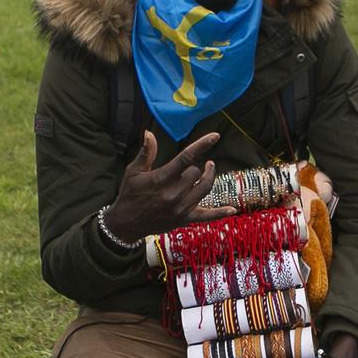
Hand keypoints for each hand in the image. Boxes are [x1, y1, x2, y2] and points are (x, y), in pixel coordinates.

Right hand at [101, 131, 231, 241]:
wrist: (125, 224)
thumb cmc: (129, 194)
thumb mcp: (133, 171)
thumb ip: (146, 153)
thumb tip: (149, 133)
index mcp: (161, 179)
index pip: (186, 157)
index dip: (202, 145)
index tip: (215, 136)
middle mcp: (173, 194)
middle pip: (196, 173)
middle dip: (193, 168)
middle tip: (184, 169)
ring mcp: (180, 208)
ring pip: (204, 188)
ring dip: (208, 177)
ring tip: (208, 169)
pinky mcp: (184, 219)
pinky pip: (206, 216)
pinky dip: (220, 213)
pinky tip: (232, 209)